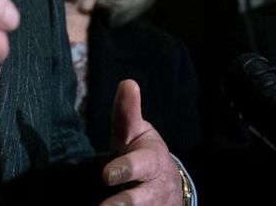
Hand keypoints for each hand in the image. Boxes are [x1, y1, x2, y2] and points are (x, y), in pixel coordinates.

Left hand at [100, 80, 182, 205]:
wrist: (168, 184)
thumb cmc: (142, 152)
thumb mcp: (135, 131)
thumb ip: (128, 112)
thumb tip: (128, 83)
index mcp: (152, 161)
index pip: (139, 165)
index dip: (125, 169)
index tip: (107, 175)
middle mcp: (155, 188)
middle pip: (142, 199)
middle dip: (125, 202)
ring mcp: (154, 205)